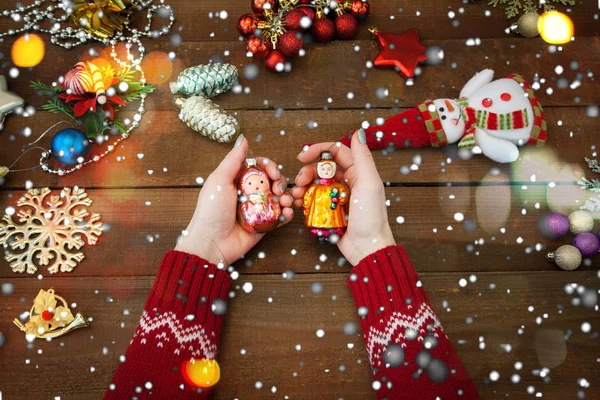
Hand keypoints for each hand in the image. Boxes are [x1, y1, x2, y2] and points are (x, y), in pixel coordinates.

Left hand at [175, 135, 293, 264]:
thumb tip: (243, 139)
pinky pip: (280, 217)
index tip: (273, 172)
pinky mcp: (264, 225)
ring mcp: (257, 209)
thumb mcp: (219, 180)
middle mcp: (248, 193)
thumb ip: (233, 160)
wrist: (211, 242)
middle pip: (272, 181)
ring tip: (286, 202)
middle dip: (280, 182)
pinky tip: (287, 213)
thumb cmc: (211, 210)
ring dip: (287, 197)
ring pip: (279, 198)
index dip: (269, 166)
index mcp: (237, 180)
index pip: (259, 166)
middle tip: (279, 189)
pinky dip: (287, 214)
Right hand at [291, 130, 395, 265]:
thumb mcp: (369, 183)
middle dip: (307, 172)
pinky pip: (313, 200)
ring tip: (297, 196)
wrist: (368, 247)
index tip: (302, 156)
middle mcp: (347, 181)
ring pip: (315, 184)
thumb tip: (358, 132)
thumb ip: (363, 157)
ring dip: (303, 187)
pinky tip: (299, 204)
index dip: (317, 150)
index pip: (335, 152)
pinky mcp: (329, 211)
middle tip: (299, 182)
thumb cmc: (372, 217)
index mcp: (358, 171)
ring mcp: (337, 196)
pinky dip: (304, 200)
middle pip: (321, 168)